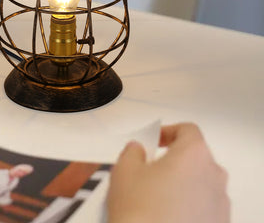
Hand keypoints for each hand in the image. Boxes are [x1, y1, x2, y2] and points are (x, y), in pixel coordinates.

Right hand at [107, 123, 229, 222]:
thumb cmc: (140, 208)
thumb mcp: (124, 170)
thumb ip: (132, 151)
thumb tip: (139, 150)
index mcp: (195, 154)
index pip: (188, 130)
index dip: (168, 132)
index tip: (152, 142)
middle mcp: (215, 177)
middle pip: (196, 158)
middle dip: (174, 160)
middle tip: (150, 170)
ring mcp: (221, 206)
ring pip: (200, 185)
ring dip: (182, 185)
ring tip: (155, 198)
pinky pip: (203, 209)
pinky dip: (188, 208)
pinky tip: (165, 217)